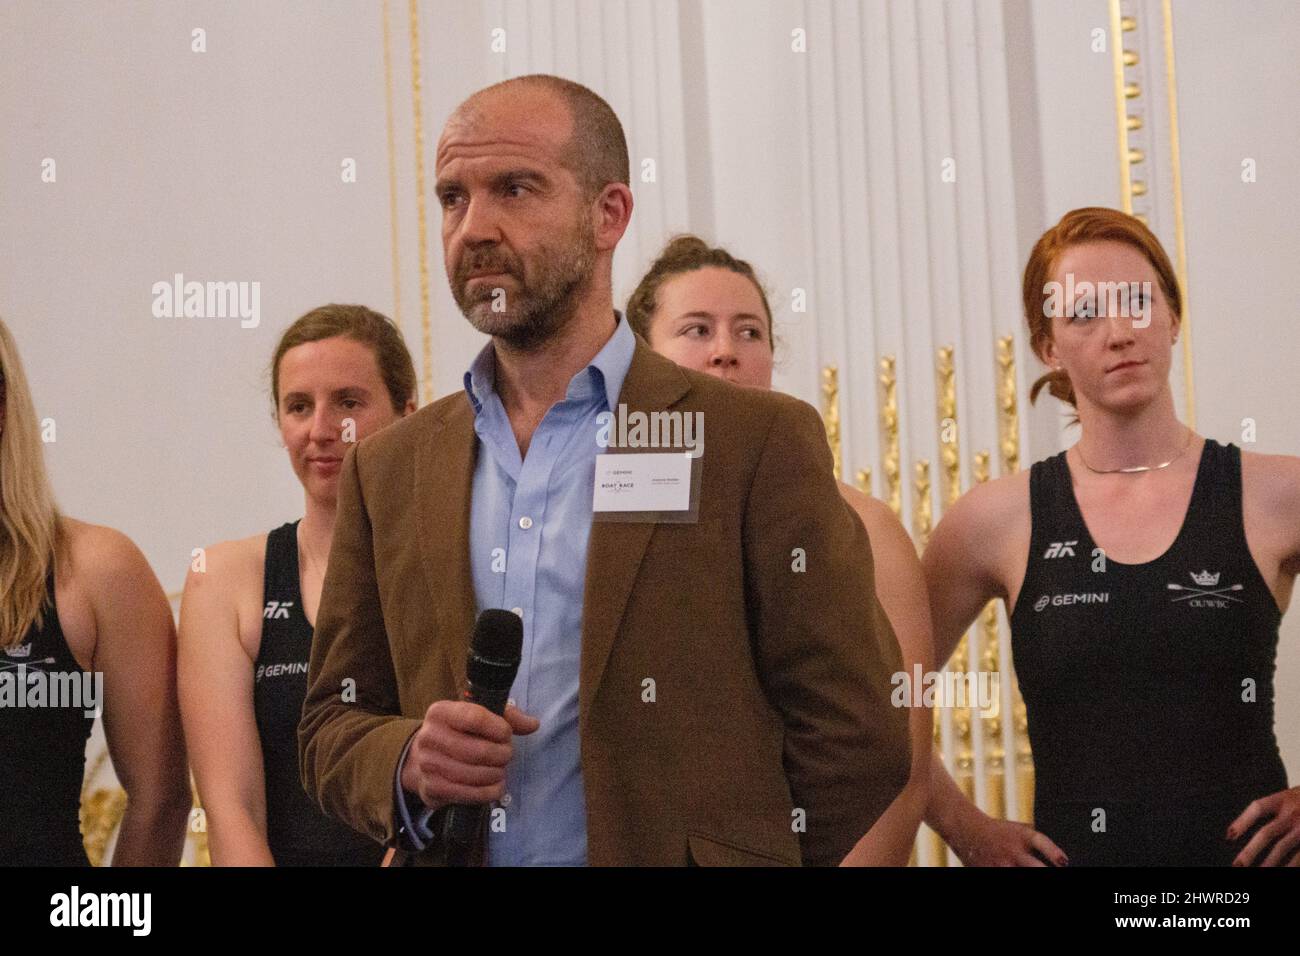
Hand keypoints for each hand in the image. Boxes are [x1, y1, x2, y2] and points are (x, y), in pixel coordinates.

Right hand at [400, 700, 538, 811]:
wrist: (424, 758)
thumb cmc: (459, 732)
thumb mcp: (478, 715)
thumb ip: (507, 716)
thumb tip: (533, 724)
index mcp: (440, 712)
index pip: (475, 718)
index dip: (499, 728)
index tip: (507, 734)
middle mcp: (429, 737)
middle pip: (478, 750)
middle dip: (502, 755)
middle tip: (507, 755)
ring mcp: (428, 765)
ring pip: (475, 774)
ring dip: (496, 774)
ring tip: (500, 769)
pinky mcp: (432, 789)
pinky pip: (469, 794)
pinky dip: (489, 792)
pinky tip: (496, 786)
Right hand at [955, 812, 1068, 866]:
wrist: (966, 829)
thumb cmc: (999, 831)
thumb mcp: (1018, 830)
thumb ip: (1036, 841)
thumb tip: (1060, 859)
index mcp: (1022, 835)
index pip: (1040, 841)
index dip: (1053, 852)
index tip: (1063, 862)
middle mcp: (1012, 849)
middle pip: (1033, 866)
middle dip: (1043, 871)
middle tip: (1053, 873)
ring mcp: (1000, 863)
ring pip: (1018, 874)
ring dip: (1029, 876)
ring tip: (1031, 873)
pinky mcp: (988, 870)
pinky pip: (1004, 877)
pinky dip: (1010, 875)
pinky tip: (1012, 870)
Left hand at [1227, 786, 1299, 865]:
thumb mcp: (1288, 796)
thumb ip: (1271, 808)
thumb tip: (1237, 830)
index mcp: (1283, 799)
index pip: (1258, 808)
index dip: (1242, 822)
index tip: (1229, 836)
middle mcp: (1292, 813)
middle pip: (1267, 833)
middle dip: (1250, 851)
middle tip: (1238, 864)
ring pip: (1282, 848)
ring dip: (1268, 862)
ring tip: (1257, 872)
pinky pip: (1299, 856)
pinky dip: (1290, 865)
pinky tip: (1282, 871)